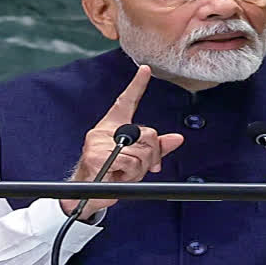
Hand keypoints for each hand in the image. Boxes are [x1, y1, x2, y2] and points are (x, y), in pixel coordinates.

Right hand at [61, 65, 184, 219]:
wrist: (88, 195)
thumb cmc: (111, 175)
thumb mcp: (138, 161)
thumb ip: (156, 149)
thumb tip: (177, 139)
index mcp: (113, 127)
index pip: (126, 102)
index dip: (137, 85)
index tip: (145, 70)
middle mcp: (104, 131)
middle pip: (147, 133)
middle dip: (151, 155)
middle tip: (140, 167)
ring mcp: (98, 143)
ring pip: (140, 151)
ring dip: (138, 169)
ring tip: (124, 174)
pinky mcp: (95, 156)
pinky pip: (128, 162)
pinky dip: (129, 174)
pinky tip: (117, 177)